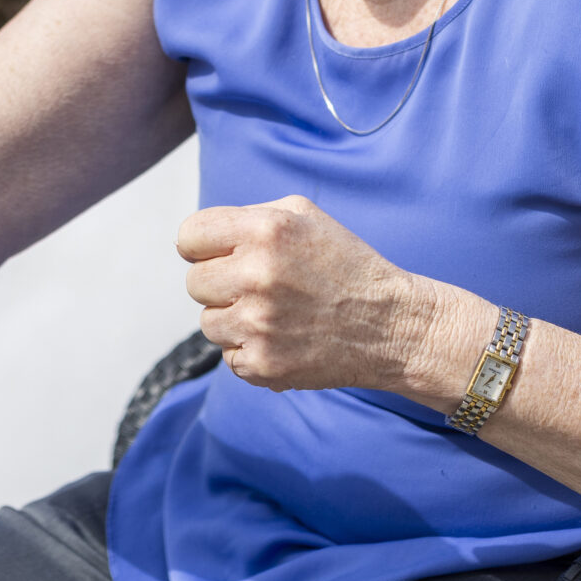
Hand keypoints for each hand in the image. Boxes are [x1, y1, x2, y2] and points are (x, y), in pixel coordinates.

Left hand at [176, 195, 429, 391]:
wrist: (391, 325)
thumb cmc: (344, 264)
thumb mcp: (303, 216)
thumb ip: (246, 216)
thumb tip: (194, 240)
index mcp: (266, 230)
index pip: (189, 237)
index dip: (202, 247)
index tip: (220, 255)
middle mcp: (258, 275)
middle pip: (194, 283)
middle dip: (220, 284)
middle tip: (259, 288)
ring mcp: (259, 324)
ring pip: (208, 323)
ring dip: (234, 320)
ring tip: (277, 314)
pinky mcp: (264, 364)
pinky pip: (229, 357)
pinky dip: (251, 351)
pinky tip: (284, 339)